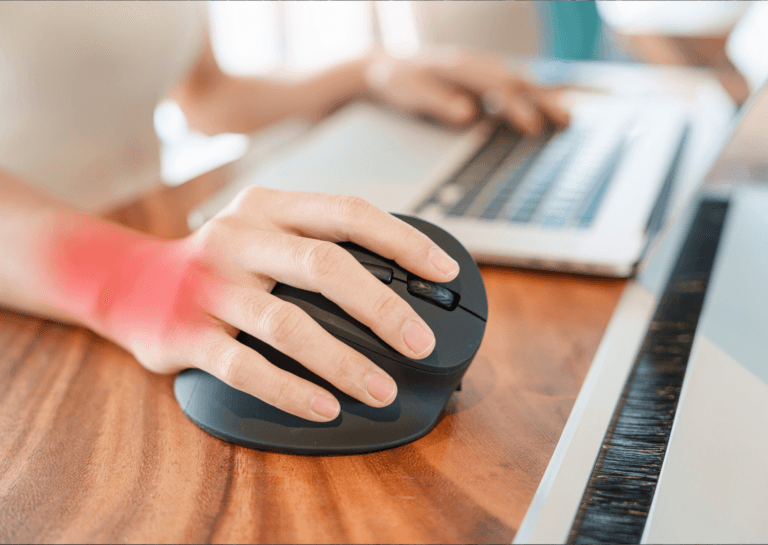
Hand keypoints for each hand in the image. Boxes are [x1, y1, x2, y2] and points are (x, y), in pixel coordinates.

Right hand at [99, 188, 459, 421]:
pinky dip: (291, 391)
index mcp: (268, 207)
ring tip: (380, 390)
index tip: (442, 271)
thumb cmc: (217, 262)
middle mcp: (239, 237)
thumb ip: (317, 243)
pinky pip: (245, 366)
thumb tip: (399, 277)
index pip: (348, 212)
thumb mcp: (263, 231)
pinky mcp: (186, 333)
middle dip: (382, 308)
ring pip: (287, 323)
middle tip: (419, 343)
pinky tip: (325, 408)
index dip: (402, 240)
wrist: (127, 281)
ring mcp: (210, 286)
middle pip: (324, 266)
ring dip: (342, 362)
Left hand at [364, 49, 569, 133]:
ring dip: (544, 97)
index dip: (517, 107)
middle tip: (566, 121)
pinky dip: (533, 94)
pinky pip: (513, 85)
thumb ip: (439, 103)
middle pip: (517, 81)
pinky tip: (549, 106)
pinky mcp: (482, 77)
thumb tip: (469, 114)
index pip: (497, 87)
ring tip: (568, 117)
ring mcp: (481, 68)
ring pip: (520, 81)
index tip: (534, 127)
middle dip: (543, 101)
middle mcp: (476, 63)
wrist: (385, 67)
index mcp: (460, 66)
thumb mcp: (412, 93)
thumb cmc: (398, 81)